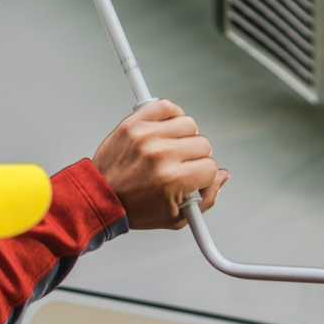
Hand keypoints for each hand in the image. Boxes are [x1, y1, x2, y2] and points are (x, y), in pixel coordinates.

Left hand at [92, 99, 228, 229]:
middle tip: (183, 165)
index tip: (195, 179)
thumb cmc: (136, 209)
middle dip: (197, 157)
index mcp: (173, 180)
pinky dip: (171, 114)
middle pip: (203, 144)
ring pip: (189, 124)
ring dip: (185, 136)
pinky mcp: (134, 123)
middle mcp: (161, 155)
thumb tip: (222, 177)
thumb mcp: (177, 217)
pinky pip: (165, 106)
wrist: (101, 197)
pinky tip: (167, 128)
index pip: (211, 167)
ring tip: (173, 148)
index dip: (206, 176)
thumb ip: (206, 199)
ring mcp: (147, 136)